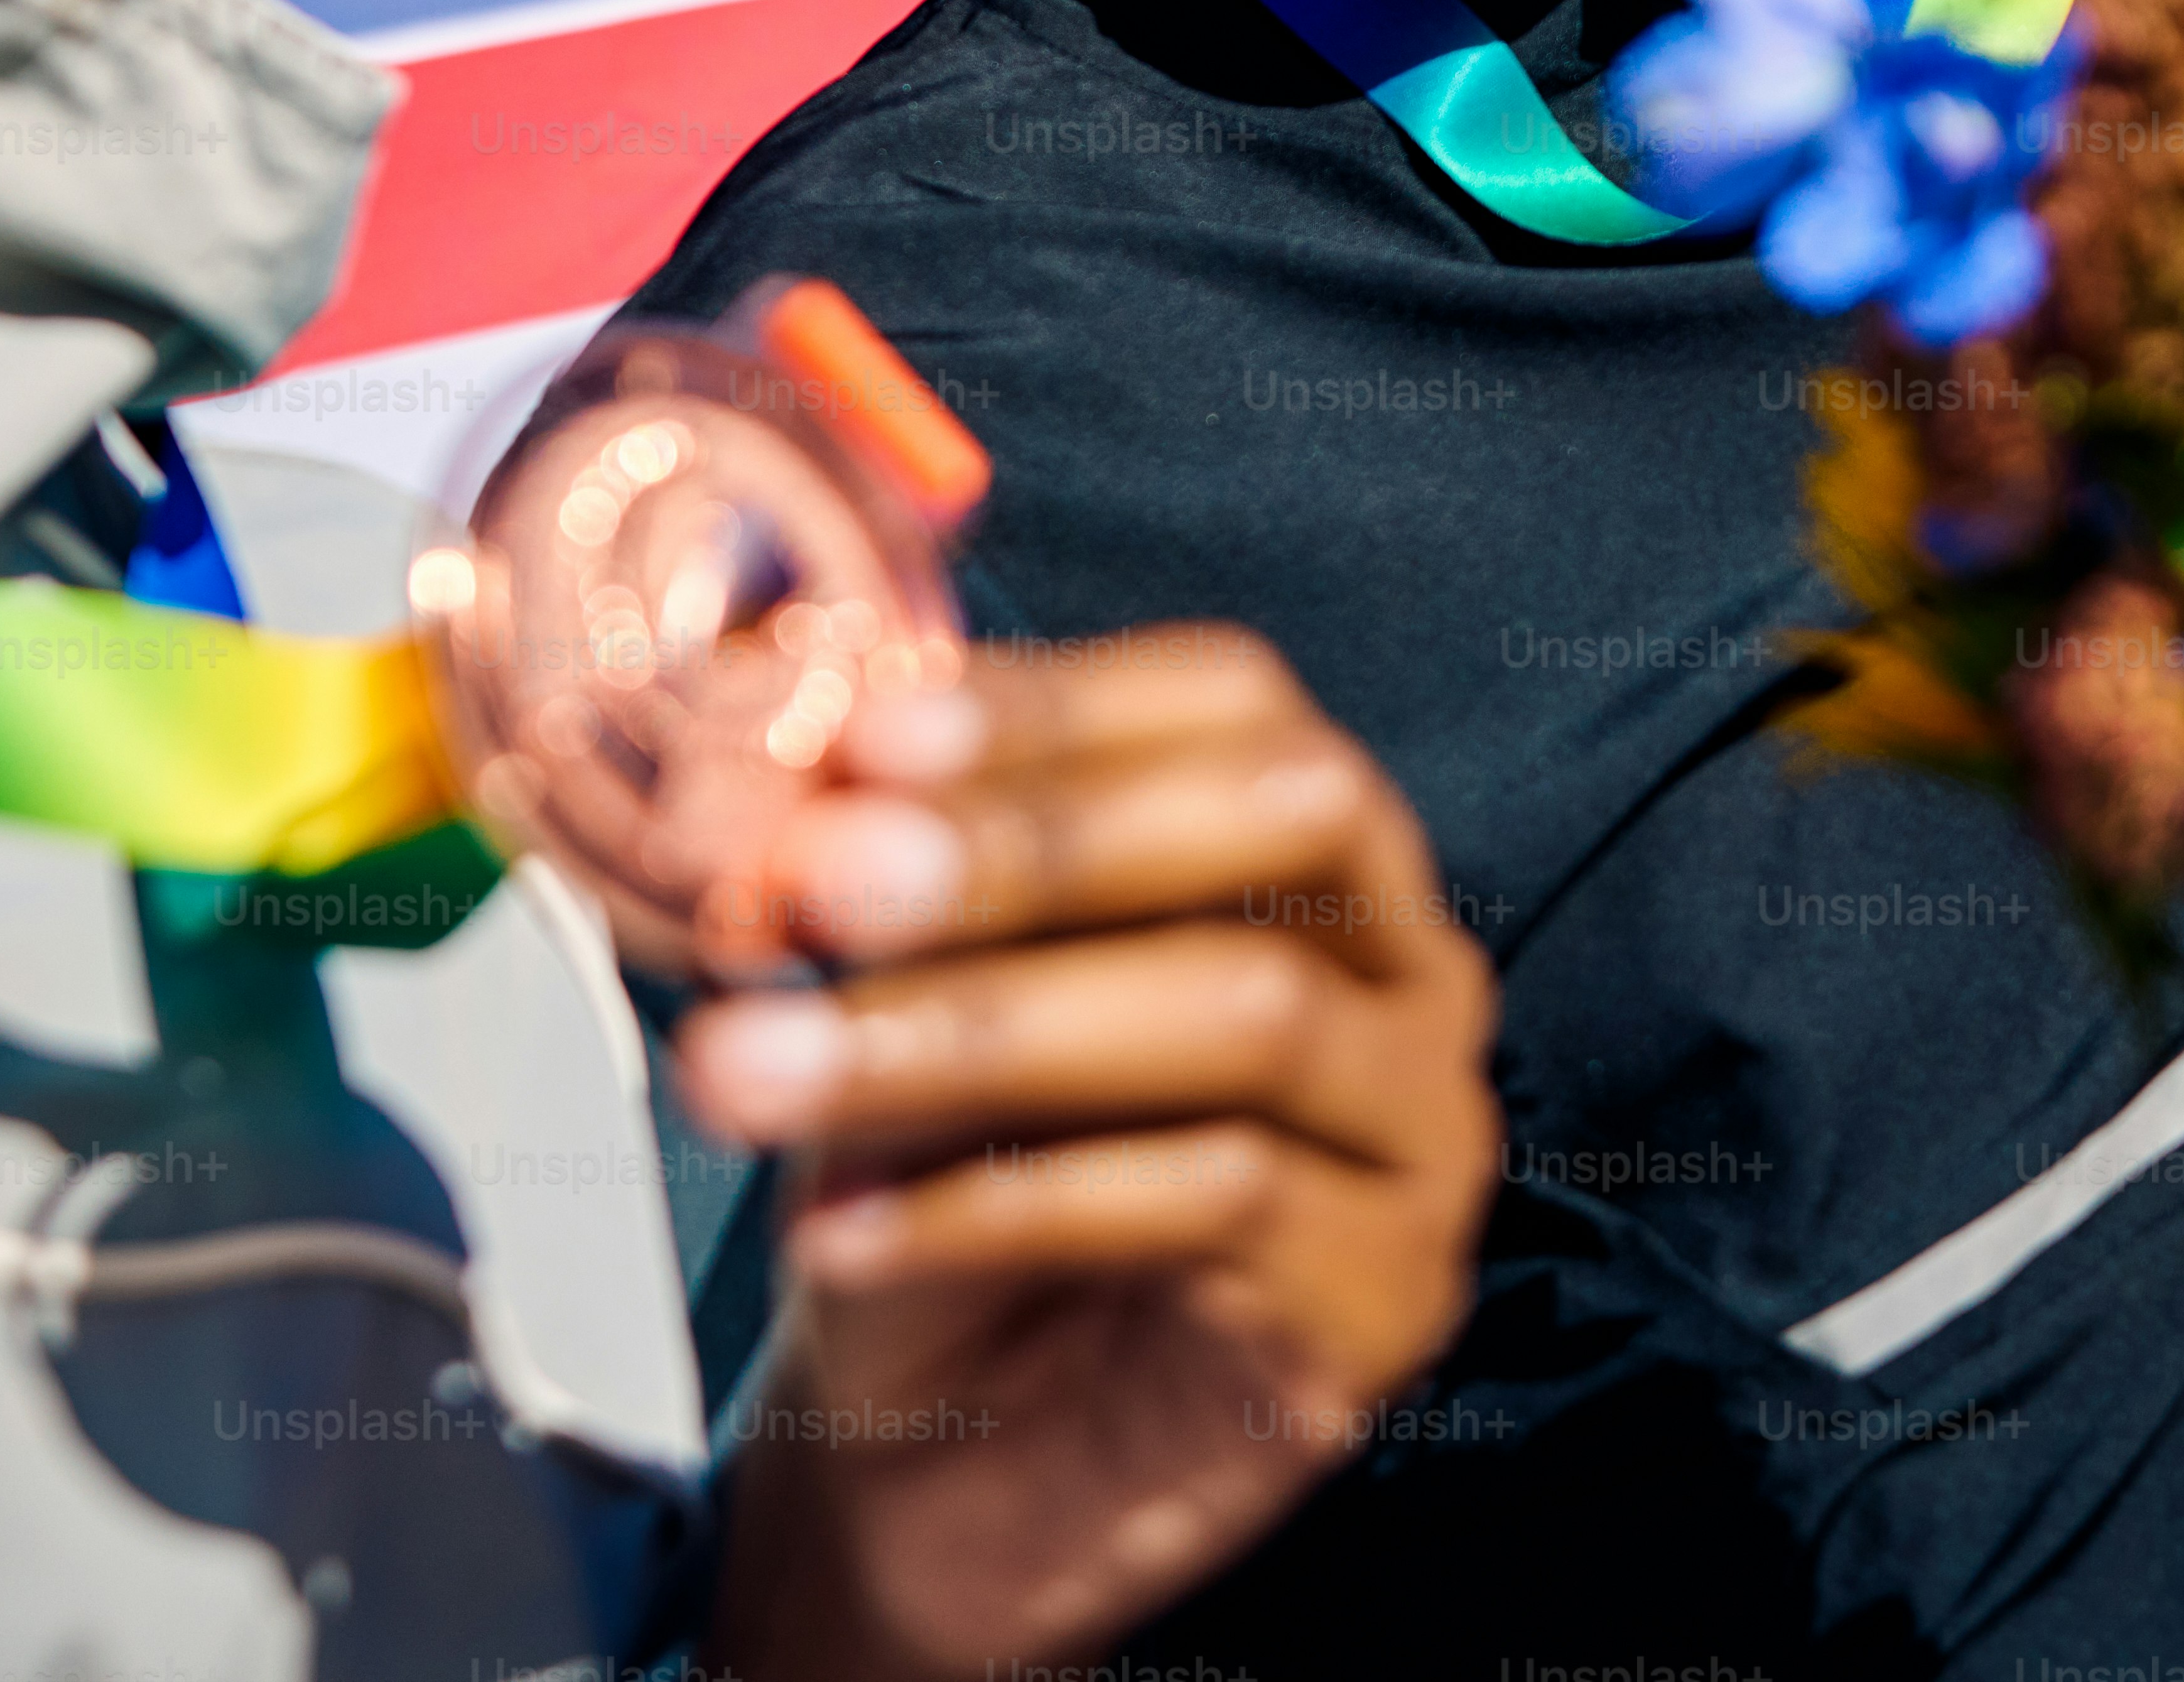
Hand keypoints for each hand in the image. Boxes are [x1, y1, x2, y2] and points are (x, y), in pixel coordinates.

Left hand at [677, 627, 1497, 1681]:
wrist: (924, 1483)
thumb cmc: (930, 1196)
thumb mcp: (889, 1004)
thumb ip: (879, 892)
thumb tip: (795, 785)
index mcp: (1311, 850)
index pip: (1235, 701)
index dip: (1056, 702)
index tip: (862, 738)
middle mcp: (1409, 972)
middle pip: (1288, 820)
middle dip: (1042, 839)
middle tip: (823, 882)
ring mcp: (1423, 1141)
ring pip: (1249, 1013)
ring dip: (979, 1027)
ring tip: (760, 1069)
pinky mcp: (1389, 1305)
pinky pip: (1219, 1203)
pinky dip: (1004, 1199)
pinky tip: (843, 1230)